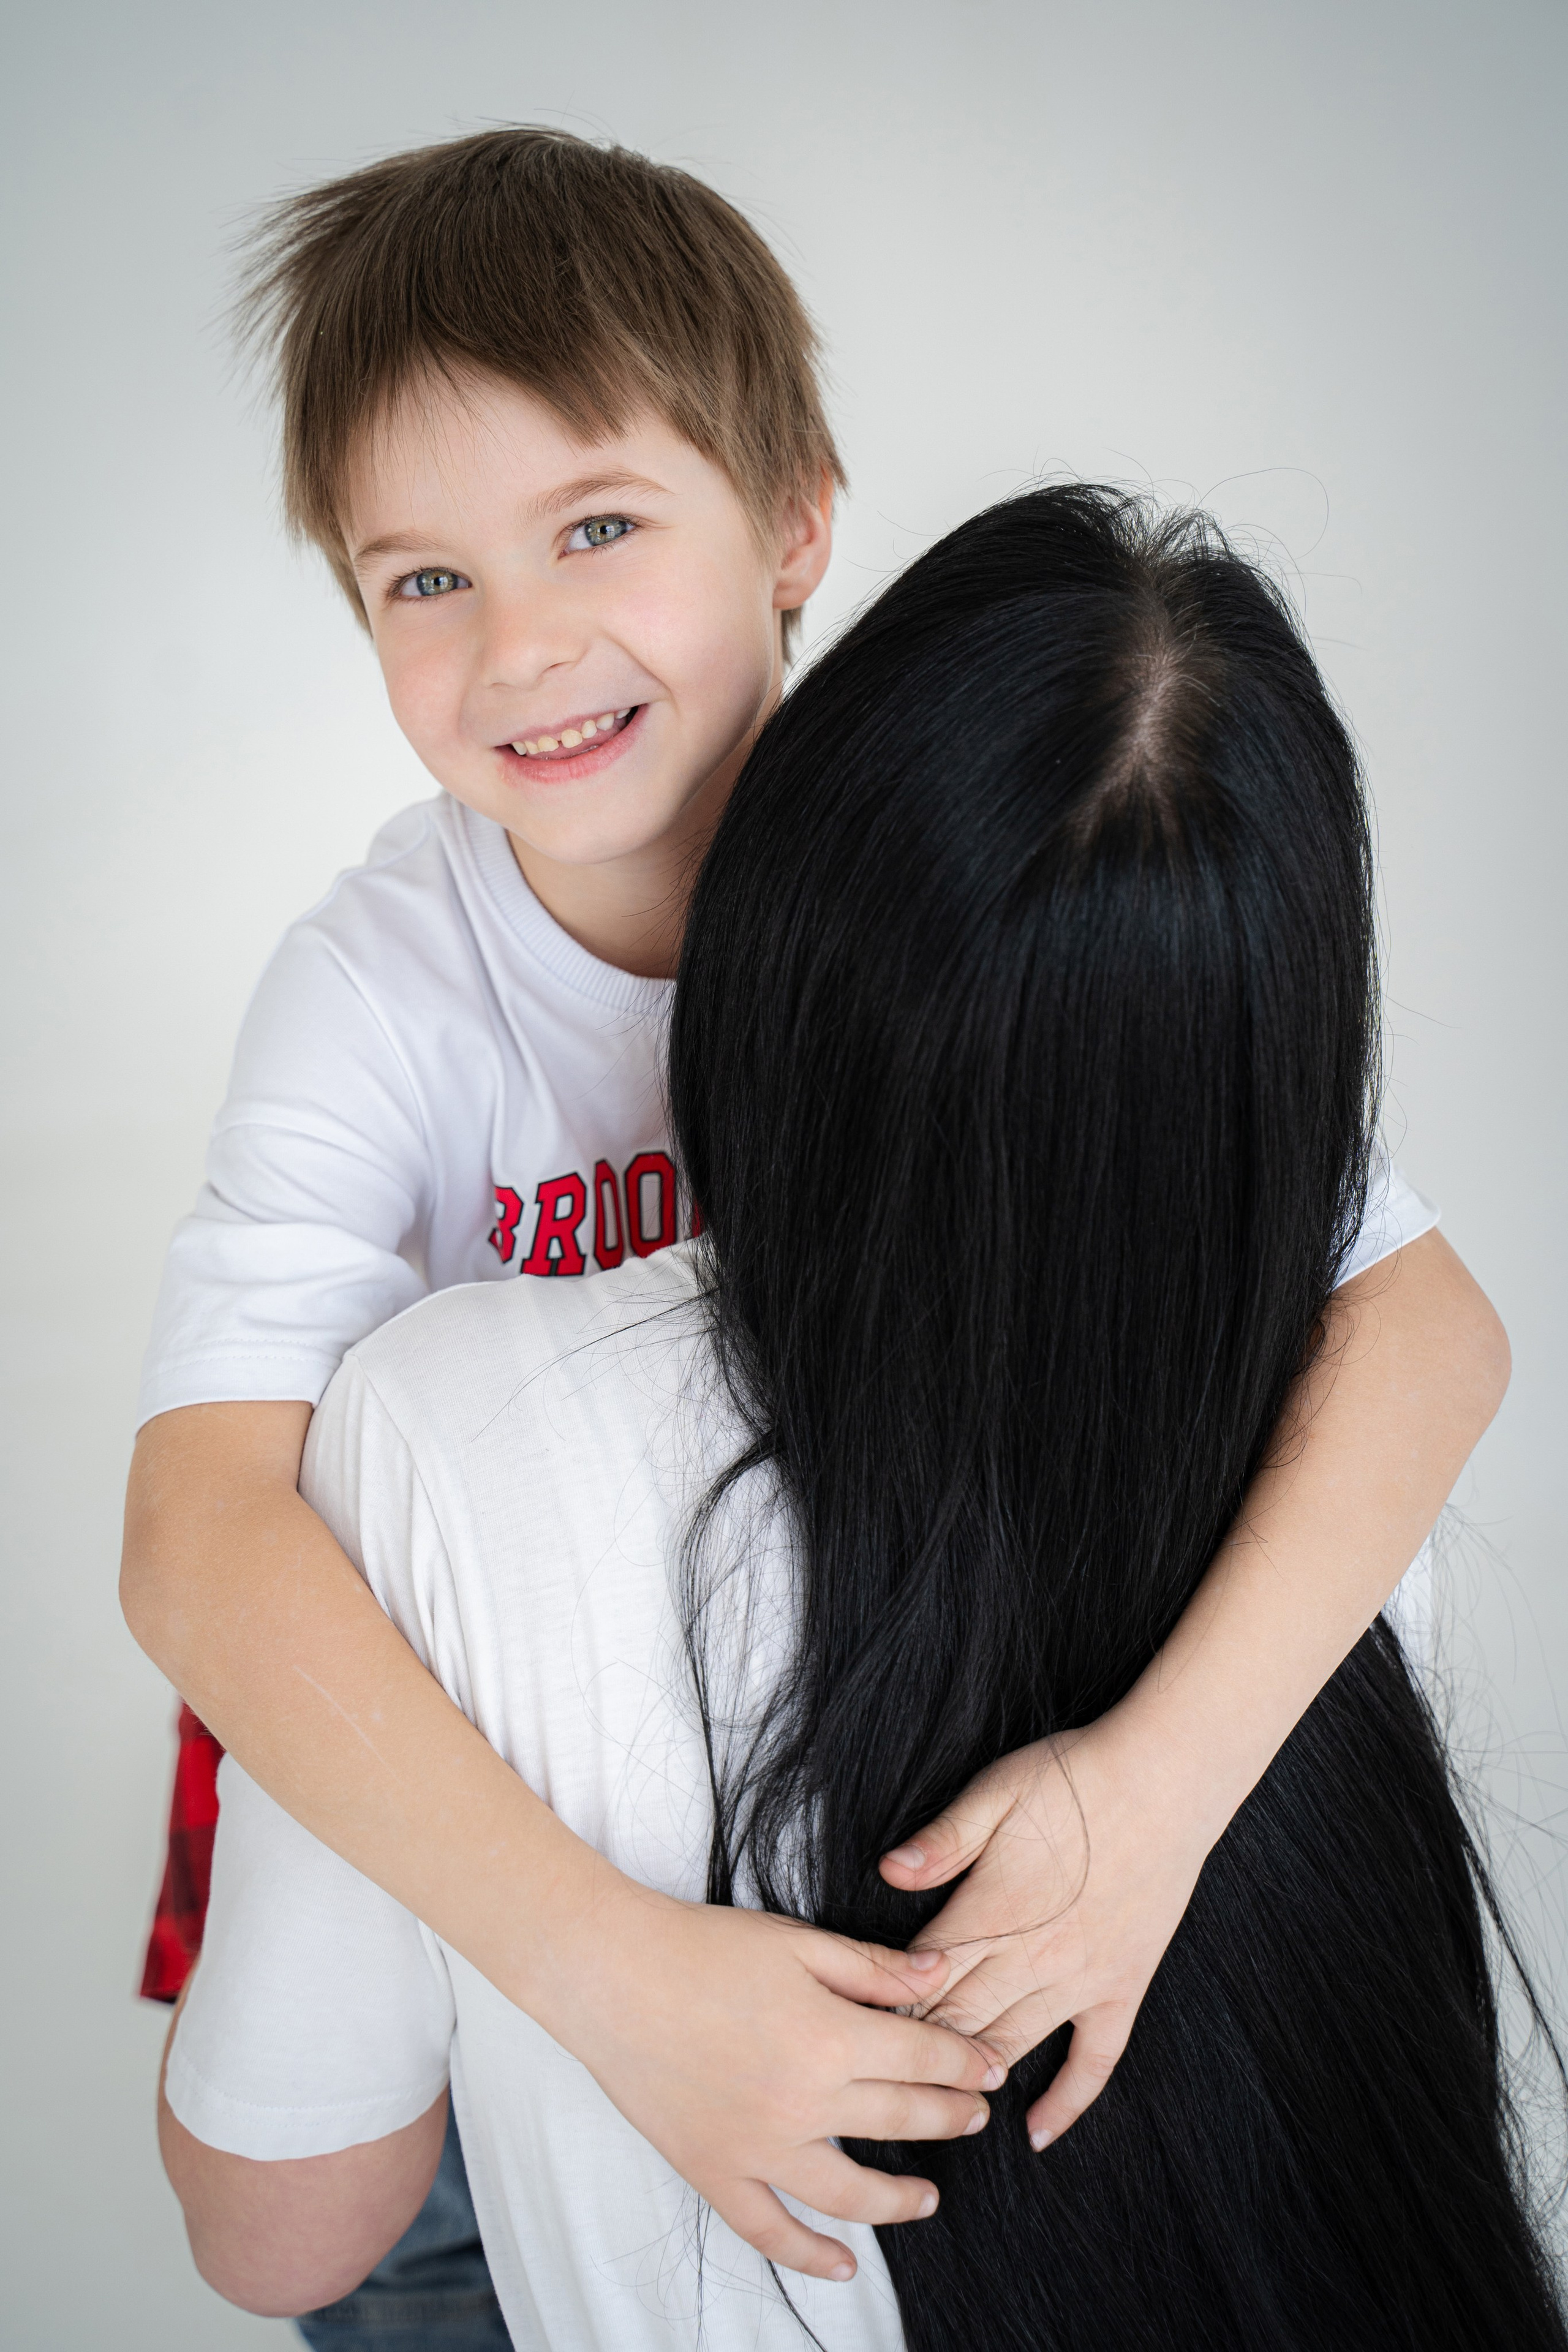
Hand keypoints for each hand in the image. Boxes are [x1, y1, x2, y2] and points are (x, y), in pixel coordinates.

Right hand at [539, 1875, 1006, 2282]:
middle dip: (949, 2117)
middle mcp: (803, 2102)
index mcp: (830, 2037)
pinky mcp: (716, 2172)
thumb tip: (939, 1974)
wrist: (611, 1974)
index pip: (923, 2055)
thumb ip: (872, 1966)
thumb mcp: (797, 1941)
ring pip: (850, 2194)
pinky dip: (810, 2257)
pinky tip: (844, 2265)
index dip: (965, 2060)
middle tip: (976, 2118)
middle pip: (901, 2119)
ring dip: (900, 2201)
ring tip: (929, 2198)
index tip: (992, 2068)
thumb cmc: (701, 1946)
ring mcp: (759, 2147)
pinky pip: (771, 2232)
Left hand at [880, 1713, 1211, 2149]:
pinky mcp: (1123, 1988)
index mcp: (992, 1910)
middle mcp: (1033, 1958)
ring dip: (973, 2076)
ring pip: (1013, 2045)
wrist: (1165, 1780)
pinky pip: (1095, 2062)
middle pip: (959, 2020)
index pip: (923, 1976)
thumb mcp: (996, 1790)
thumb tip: (888, 1873)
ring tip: (937, 2106)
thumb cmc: (1075, 1778)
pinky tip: (1038, 2132)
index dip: (886, 2004)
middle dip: (917, 2051)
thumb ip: (942, 1840)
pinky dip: (1066, 2102)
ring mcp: (1082, 1980)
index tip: (853, 2028)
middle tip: (880, 2077)